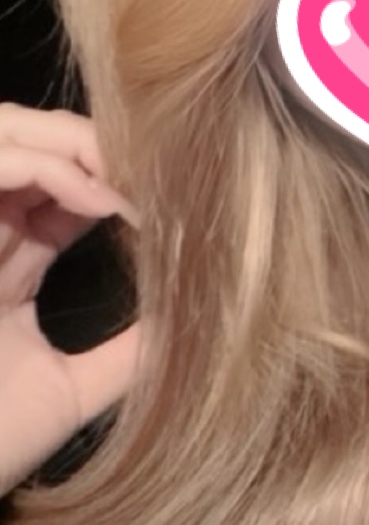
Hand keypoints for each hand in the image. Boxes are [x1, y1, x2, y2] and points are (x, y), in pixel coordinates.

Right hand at [0, 102, 141, 497]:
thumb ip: (126, 355)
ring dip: (77, 142)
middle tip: (156, 170)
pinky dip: (52, 167)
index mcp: (1, 268)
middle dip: (94, 142)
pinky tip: (104, 201)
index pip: (54, 190)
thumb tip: (193, 322)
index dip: (109, 177)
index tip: (169, 195)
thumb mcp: (71, 391)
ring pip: (6, 133)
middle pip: (25, 141)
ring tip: (134, 178)